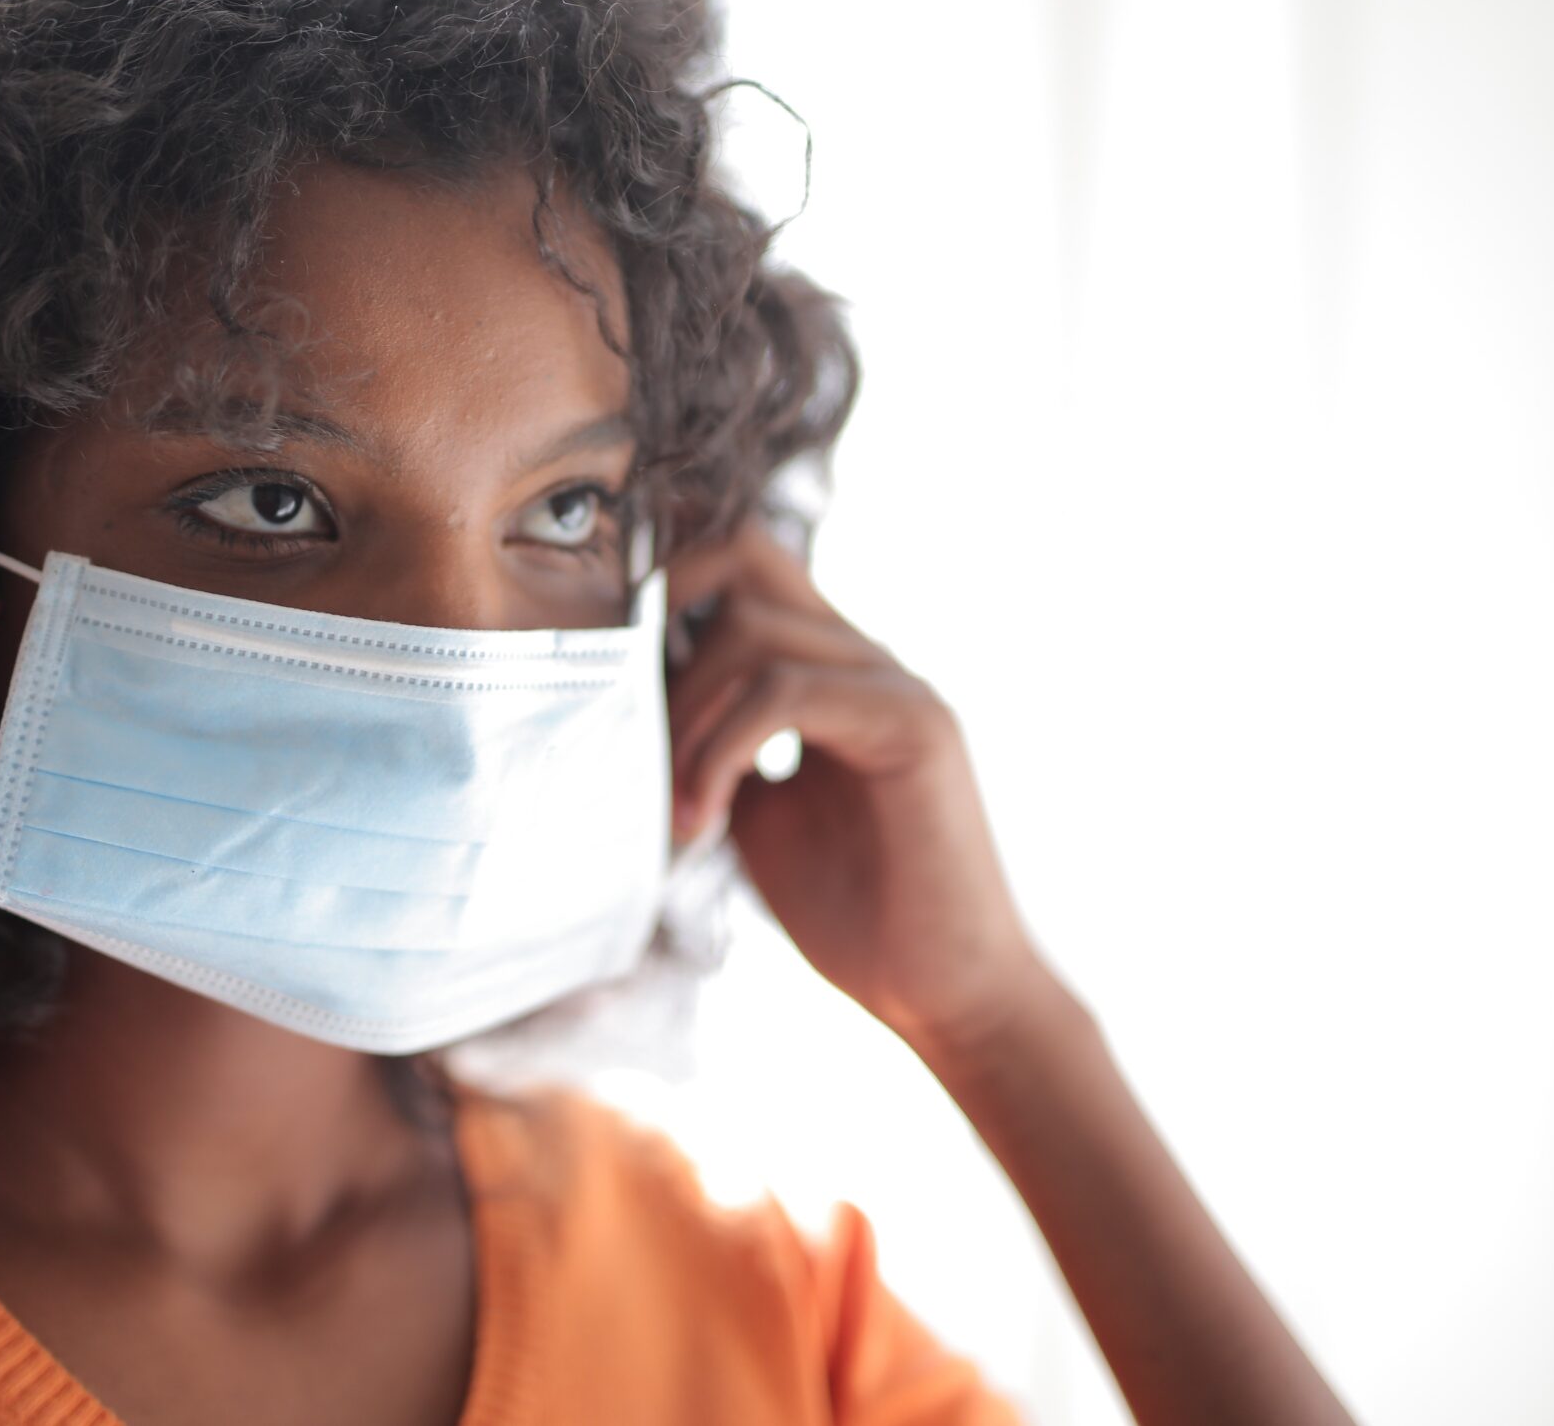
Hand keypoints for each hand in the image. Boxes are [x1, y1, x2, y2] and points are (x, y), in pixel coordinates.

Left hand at [665, 518, 1044, 1063]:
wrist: (945, 995)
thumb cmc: (856, 916)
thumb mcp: (757, 817)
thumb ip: (717, 752)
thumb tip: (627, 722)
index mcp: (828, 672)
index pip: (742, 567)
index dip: (666, 592)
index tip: (608, 678)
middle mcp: (864, 659)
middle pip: (743, 559)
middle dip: (662, 632)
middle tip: (630, 732)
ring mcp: (895, 683)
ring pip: (752, 630)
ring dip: (685, 718)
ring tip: (674, 808)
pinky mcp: (916, 725)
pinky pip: (786, 691)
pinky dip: (722, 750)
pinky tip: (703, 819)